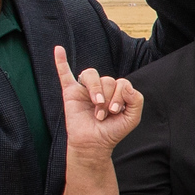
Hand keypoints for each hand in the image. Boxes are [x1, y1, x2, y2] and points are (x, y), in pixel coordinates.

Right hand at [52, 45, 144, 167]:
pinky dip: (61, 61)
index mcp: (116, 91)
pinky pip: (65, 73)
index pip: (122, 83)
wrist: (93, 144)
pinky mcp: (70, 92)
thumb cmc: (112, 131)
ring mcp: (85, 89)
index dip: (120, 96)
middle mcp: (102, 87)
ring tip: (96, 104)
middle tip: (103, 115)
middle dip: (108, 98)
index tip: (115, 112)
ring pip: (91, 74)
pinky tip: (58, 50)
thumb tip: (126, 86)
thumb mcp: (132, 118)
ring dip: (95, 89)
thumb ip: (136, 100)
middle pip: (108, 79)